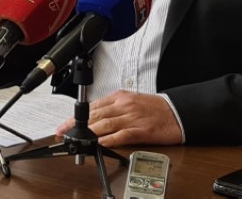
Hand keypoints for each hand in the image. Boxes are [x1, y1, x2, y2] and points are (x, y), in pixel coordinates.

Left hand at [55, 90, 182, 146]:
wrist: (177, 112)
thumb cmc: (156, 108)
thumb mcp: (131, 101)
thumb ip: (114, 107)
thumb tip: (96, 116)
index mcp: (120, 97)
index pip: (93, 106)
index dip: (77, 116)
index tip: (66, 124)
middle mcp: (124, 106)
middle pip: (95, 115)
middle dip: (77, 124)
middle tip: (64, 132)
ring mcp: (132, 118)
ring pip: (105, 124)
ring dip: (89, 133)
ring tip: (77, 139)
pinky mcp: (141, 130)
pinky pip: (122, 135)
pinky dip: (110, 139)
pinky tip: (100, 144)